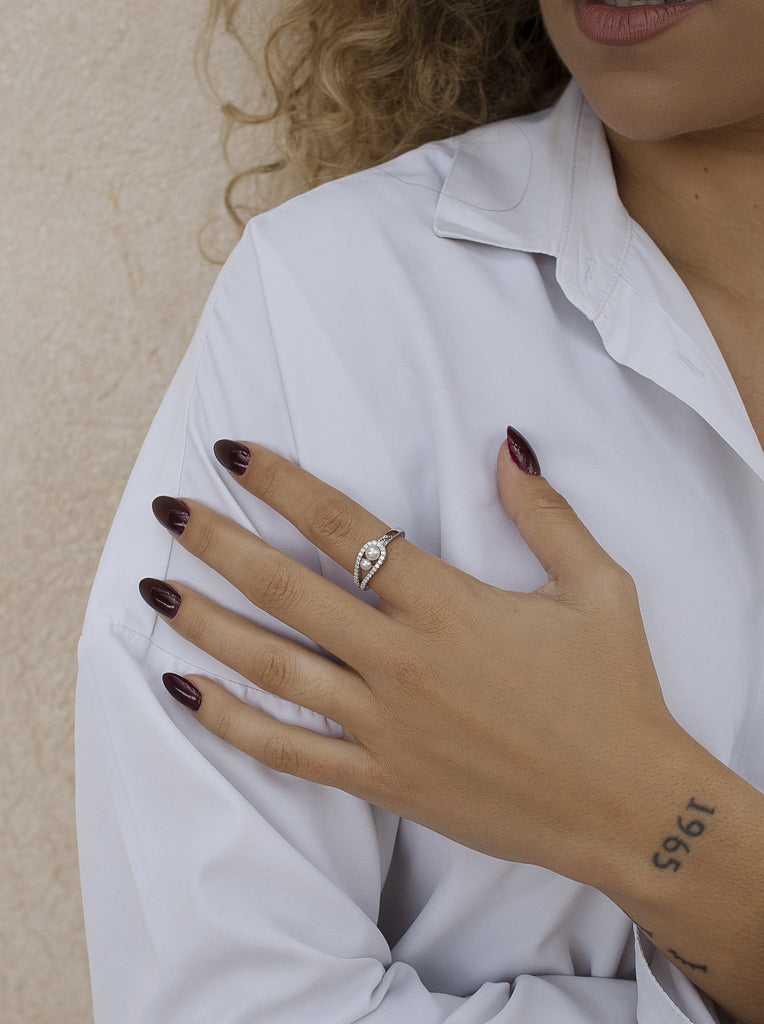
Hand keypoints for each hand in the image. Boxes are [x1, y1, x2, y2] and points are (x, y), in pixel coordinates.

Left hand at [140, 431, 682, 891]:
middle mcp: (402, 662)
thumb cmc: (616, 692)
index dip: (282, 482)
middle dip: (219, 543)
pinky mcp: (382, 779)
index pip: (345, 527)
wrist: (627, 806)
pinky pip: (289, 752)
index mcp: (448, 606)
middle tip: (166, 510)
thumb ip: (546, 515)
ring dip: (207, 625)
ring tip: (154, 589)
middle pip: (287, 590)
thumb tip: (507, 444)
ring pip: (273, 667)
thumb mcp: (599, 589)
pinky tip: (185, 691)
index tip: (232, 453)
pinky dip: (232, 723)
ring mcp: (384, 726)